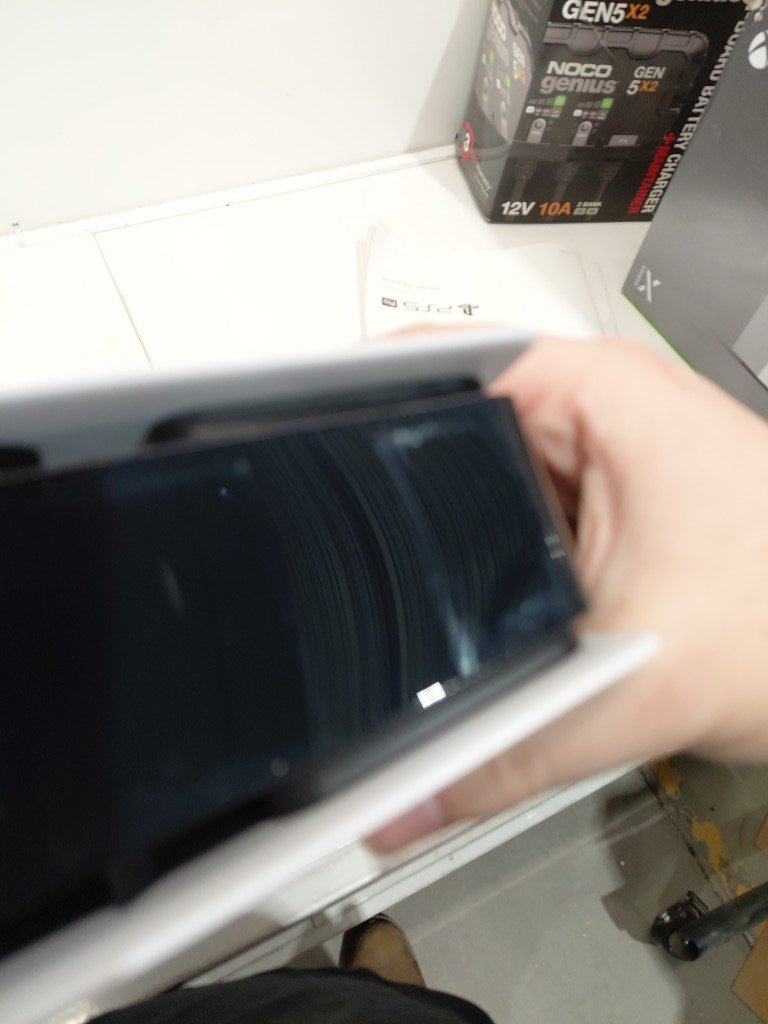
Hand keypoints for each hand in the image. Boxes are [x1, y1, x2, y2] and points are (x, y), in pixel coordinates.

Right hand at [371, 337, 767, 850]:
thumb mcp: (637, 688)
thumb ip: (506, 751)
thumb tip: (401, 798)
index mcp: (601, 396)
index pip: (437, 363)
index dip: (351, 402)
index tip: (296, 453)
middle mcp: (596, 408)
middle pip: (442, 423)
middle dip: (389, 495)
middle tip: (353, 560)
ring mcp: (594, 451)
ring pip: (472, 472)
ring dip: (443, 530)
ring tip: (427, 586)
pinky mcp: (597, 493)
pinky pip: (506, 506)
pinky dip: (482, 550)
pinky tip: (479, 593)